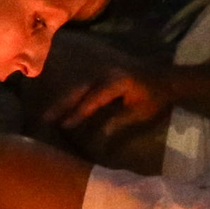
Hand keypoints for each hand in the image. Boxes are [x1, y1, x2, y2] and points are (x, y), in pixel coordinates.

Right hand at [46, 60, 171, 142]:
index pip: (92, 99)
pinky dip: (72, 98)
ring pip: (78, 88)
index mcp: (115, 81)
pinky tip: (62, 108)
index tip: (63, 126)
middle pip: (78, 90)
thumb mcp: (139, 113)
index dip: (77, 113)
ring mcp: (103, 72)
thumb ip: (118, 122)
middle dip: (60, 105)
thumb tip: (98, 136)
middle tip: (43, 120)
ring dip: (62, 102)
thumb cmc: (156, 97)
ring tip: (47, 116)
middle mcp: (105, 73)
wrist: (166, 79)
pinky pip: (83, 88)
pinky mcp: (102, 75)